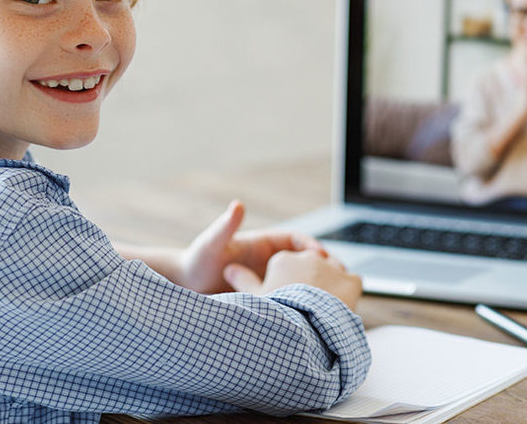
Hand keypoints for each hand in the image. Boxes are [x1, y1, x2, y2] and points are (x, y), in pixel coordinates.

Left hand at [178, 200, 327, 293]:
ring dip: (317, 290)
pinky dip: (303, 308)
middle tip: (340, 280)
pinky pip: (290, 302)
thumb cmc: (197, 261)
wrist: (186, 288)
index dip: (313, 247)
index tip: (322, 257)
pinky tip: (311, 320)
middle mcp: (271, 262)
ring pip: (302, 284)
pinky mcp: (268, 300)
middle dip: (324, 269)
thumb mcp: (213, 243)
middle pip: (306, 262)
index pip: (298, 241)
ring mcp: (270, 281)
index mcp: (264, 244)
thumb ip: (226, 226)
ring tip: (332, 302)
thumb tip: (237, 205)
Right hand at [225, 249, 363, 310]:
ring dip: (331, 284)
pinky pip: (353, 281)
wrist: (306, 328)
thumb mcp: (254, 296)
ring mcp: (332, 267)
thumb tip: (229, 270)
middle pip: (311, 266)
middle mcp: (309, 257)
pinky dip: (349, 292)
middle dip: (310, 280)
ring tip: (325, 305)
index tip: (288, 296)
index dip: (287, 281)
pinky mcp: (351, 280)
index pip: (287, 265)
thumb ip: (242, 280)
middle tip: (306, 304)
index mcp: (284, 258)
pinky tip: (342, 304)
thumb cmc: (278, 313)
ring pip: (333, 270)